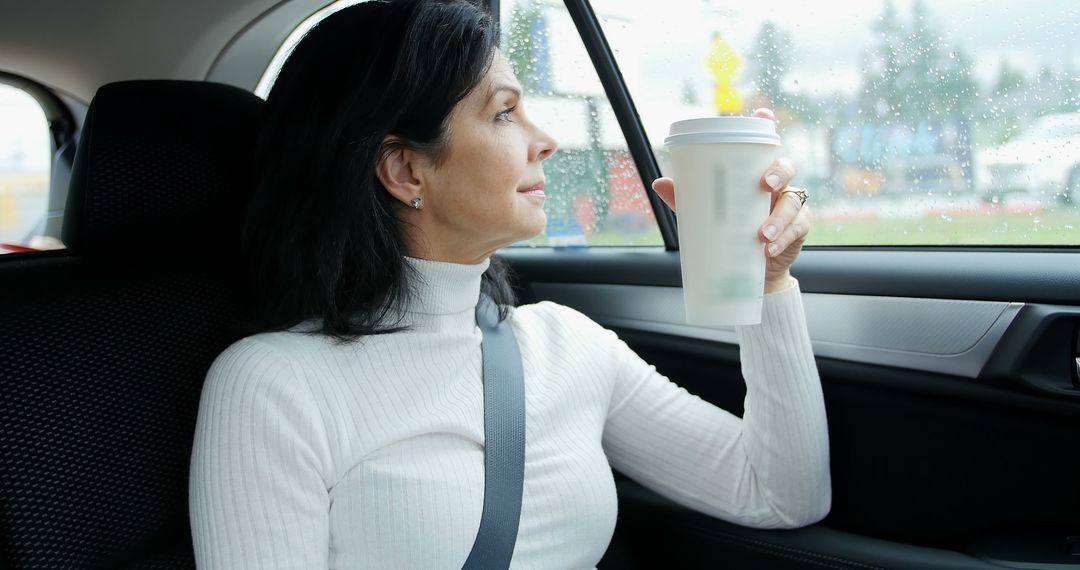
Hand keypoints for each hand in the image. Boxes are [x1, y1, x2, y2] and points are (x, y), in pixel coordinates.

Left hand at [651, 108, 810, 293]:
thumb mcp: (707, 214)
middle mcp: (778, 185)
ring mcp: (791, 205)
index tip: (764, 114)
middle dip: (779, 172)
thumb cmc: (730, 232)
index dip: (767, 126)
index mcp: (755, 174)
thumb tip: (659, 184)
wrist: (750, 270)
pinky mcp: (799, 229)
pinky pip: (797, 228)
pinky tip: (769, 249)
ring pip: (793, 201)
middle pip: (787, 166)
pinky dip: (783, 239)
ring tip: (762, 234)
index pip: (764, 146)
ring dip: (779, 217)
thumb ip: (687, 199)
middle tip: (766, 184)